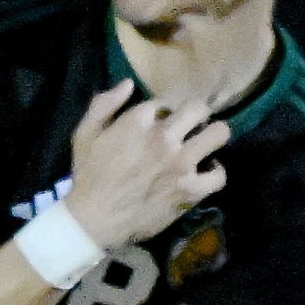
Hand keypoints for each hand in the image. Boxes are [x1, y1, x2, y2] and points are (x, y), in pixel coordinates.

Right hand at [58, 81, 229, 253]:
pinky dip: (214, 173)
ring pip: (219, 134)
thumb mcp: (84, 134)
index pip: (165, 102)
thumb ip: (104, 104)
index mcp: (138, 120)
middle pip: (199, 108)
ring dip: (213, 136)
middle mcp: (164, 137)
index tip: (157, 125)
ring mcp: (181, 164)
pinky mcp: (190, 190)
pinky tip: (204, 173)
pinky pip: (219, 175)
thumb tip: (128, 84)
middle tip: (189, 128)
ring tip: (204, 144)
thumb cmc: (88, 177)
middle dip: (194, 115)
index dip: (163, 113)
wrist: (94, 220)